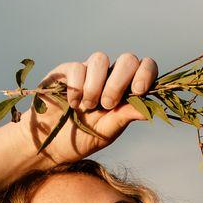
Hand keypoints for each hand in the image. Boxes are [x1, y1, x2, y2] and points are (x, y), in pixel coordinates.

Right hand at [27, 52, 157, 162]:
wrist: (52, 144)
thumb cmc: (84, 137)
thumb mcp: (108, 131)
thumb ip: (125, 116)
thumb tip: (150, 110)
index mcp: (126, 88)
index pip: (145, 67)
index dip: (146, 73)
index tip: (138, 91)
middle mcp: (110, 75)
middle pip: (126, 59)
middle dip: (118, 82)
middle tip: (107, 104)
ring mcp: (88, 71)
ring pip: (100, 58)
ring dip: (95, 85)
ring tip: (88, 107)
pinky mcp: (66, 71)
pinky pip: (77, 67)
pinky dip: (76, 87)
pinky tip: (73, 104)